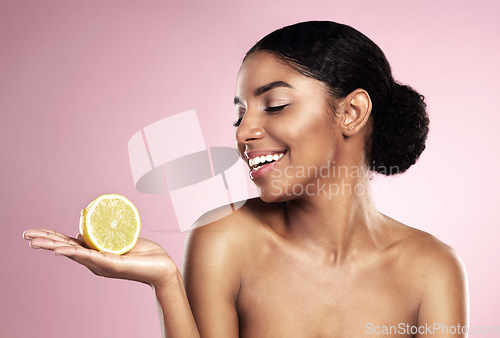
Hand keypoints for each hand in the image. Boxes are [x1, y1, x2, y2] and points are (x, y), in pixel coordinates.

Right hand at [23, 229, 178, 287]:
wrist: (163, 267)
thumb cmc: (144, 254)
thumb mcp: (122, 240)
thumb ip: (108, 234)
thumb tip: (90, 225)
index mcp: (94, 253)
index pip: (68, 244)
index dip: (51, 237)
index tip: (33, 232)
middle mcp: (94, 261)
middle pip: (64, 248)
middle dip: (44, 241)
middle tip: (25, 236)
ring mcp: (101, 264)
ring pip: (73, 253)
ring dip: (53, 246)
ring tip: (35, 242)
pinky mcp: (112, 265)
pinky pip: (91, 257)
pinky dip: (76, 253)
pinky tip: (62, 250)